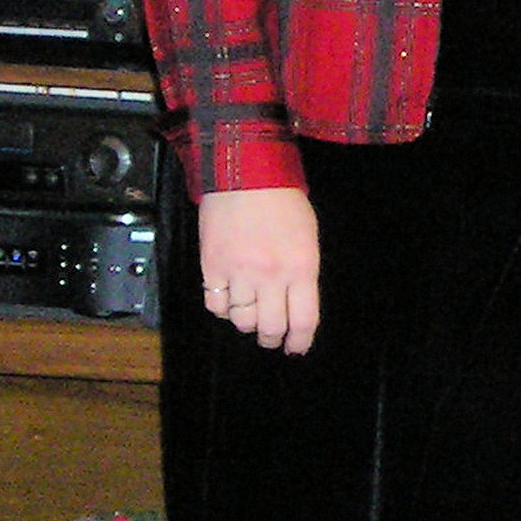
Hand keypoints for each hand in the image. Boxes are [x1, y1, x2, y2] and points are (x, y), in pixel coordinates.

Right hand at [197, 186, 319, 353]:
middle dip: (271, 338)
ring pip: (241, 320)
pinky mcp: (212, 266)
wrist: (244, 173)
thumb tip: (296, 303)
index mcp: (301, 267)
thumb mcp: (307, 236)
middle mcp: (271, 275)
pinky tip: (228, 296)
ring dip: (246, 322)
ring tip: (249, 311)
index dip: (299, 341)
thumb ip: (303, 272)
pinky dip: (222, 307)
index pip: (303, 320)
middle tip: (271, 336)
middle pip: (270, 327)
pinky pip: (215, 304)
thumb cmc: (282, 199)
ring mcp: (239, 272)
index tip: (295, 347)